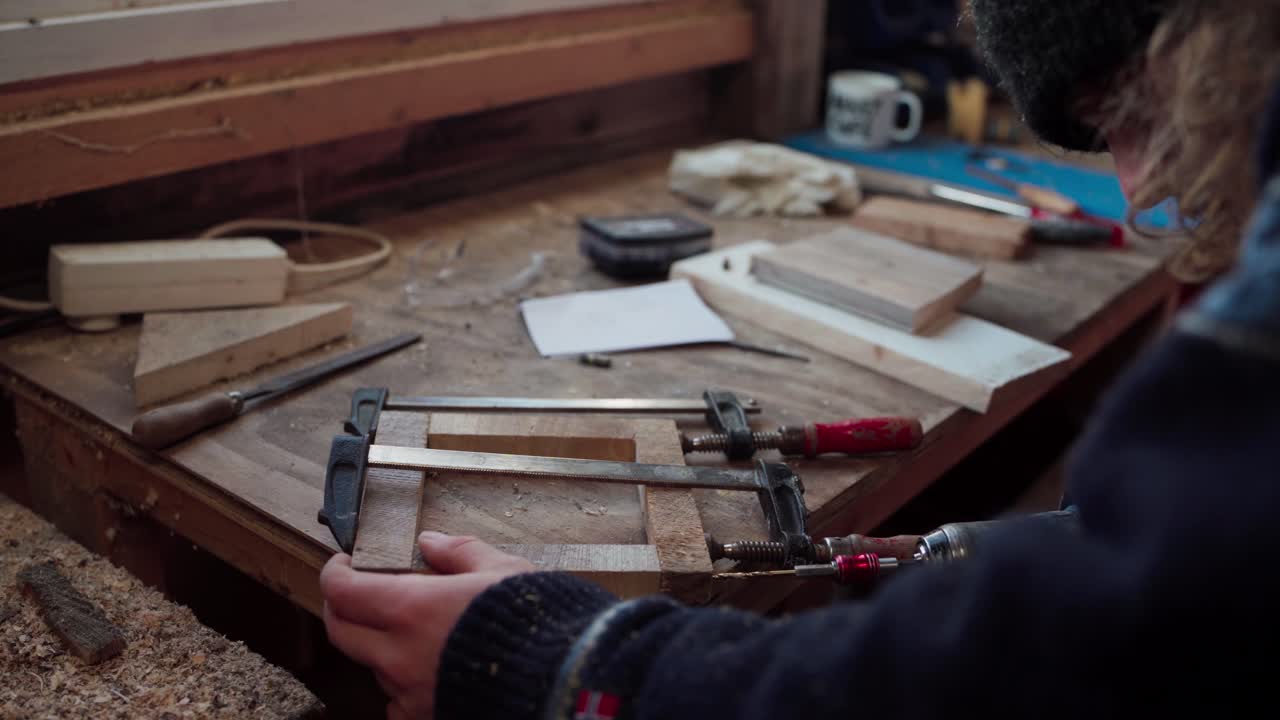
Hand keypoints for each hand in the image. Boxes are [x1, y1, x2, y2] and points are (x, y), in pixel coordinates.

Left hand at [320, 532, 533, 719]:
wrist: (564, 680)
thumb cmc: (536, 623)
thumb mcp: (501, 569)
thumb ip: (459, 552)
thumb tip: (432, 542)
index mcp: (411, 609)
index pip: (343, 590)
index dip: (336, 572)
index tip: (345, 563)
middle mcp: (399, 655)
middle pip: (341, 630)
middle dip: (343, 607)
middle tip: (359, 591)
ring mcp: (410, 692)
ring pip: (372, 666)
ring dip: (379, 645)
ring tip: (412, 631)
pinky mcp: (426, 716)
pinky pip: (397, 702)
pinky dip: (403, 684)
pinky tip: (427, 670)